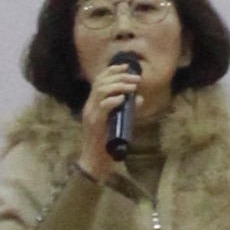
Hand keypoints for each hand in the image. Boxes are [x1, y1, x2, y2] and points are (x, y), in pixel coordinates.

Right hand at [78, 35, 146, 184]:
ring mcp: (91, 114)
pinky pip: (103, 106)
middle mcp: (89, 106)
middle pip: (101, 82)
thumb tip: (140, 98)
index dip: (112, 71)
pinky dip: (114, 100)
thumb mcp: (119, 123)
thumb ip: (128, 111)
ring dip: (119, 86)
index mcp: (93, 104)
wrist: (94, 163)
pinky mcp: (95, 123)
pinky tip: (123, 98)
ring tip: (132, 87)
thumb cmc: (106, 145)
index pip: (99, 80)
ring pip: (101, 90)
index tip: (127, 67)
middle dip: (120, 77)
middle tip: (136, 78)